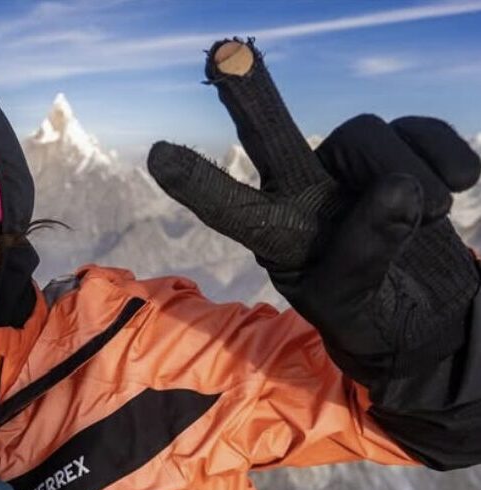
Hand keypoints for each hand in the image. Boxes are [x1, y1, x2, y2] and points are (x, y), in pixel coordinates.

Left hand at [148, 38, 480, 378]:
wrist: (427, 313)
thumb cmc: (369, 315)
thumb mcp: (353, 307)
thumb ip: (365, 256)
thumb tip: (399, 189)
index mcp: (276, 234)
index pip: (232, 208)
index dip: (199, 182)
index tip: (160, 156)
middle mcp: (303, 191)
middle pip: (271, 136)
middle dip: (249, 96)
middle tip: (223, 53)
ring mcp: (351, 168)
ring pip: (366, 136)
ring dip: (406, 175)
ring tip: (426, 219)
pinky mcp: (402, 153)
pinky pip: (420, 131)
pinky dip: (446, 155)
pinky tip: (459, 184)